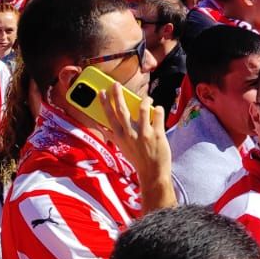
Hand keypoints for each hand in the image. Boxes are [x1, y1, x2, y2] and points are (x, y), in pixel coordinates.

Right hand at [102, 85, 172, 201]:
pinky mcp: (157, 134)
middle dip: (117, 95)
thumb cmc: (137, 159)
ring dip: (144, 101)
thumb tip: (104, 126)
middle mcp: (130, 134)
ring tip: (146, 99)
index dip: (104, 104)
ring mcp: (144, 134)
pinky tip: (158, 109)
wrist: (152, 173)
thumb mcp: (122, 147)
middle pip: (122, 110)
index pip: (109, 117)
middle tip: (115, 84)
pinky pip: (157, 114)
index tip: (101, 92)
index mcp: (120, 137)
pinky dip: (158, 109)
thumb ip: (114, 135)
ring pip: (142, 109)